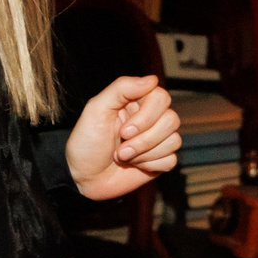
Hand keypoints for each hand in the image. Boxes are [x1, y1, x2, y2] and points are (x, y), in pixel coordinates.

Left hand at [67, 74, 179, 200]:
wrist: (83, 178)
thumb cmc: (86, 143)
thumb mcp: (96, 110)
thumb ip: (121, 88)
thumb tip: (152, 79)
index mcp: (135, 102)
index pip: (161, 98)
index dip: (147, 116)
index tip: (124, 131)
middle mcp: (150, 119)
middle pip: (171, 120)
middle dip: (144, 139)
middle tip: (121, 148)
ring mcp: (157, 140)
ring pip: (173, 140)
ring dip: (145, 153)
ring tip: (123, 157)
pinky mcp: (160, 160)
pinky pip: (171, 160)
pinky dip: (151, 165)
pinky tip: (135, 166)